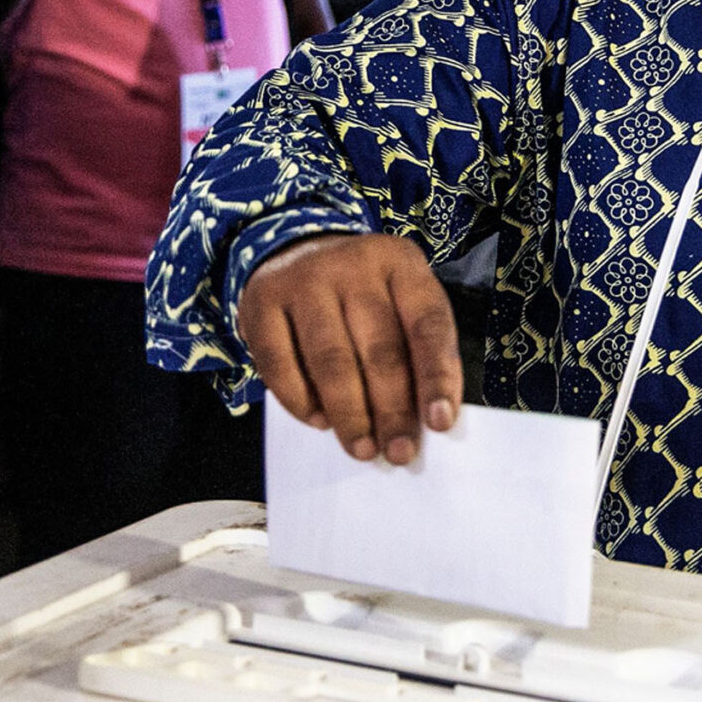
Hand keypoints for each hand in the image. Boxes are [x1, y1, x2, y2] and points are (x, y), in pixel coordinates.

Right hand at [238, 233, 460, 464]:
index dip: (436, 376)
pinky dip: (301, 402)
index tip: (440, 423)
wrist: (295, 249)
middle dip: (392, 409)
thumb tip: (427, 420)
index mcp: (400, 263)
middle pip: (379, 347)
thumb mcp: (400, 300)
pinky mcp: (262, 302)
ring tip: (362, 449)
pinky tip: (320, 422)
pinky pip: (281, 364)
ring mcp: (304, 281)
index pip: (427, 324)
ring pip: (331, 360)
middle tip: (399, 452)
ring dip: (350, 414)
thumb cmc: (363, 293)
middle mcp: (353, 265)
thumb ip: (416, 348)